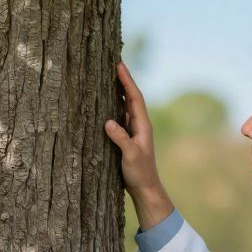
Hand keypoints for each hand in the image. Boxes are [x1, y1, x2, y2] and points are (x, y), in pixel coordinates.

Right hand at [104, 62, 171, 222]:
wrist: (145, 188)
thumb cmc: (140, 173)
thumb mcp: (130, 156)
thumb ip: (120, 139)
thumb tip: (108, 122)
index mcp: (143, 125)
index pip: (134, 97)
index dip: (127, 81)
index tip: (119, 65)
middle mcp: (139, 124)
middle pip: (131, 97)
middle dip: (123, 80)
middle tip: (114, 63)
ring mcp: (133, 130)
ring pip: (125, 105)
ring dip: (119, 90)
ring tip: (109, 76)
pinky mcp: (126, 137)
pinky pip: (120, 115)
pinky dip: (114, 104)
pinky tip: (106, 101)